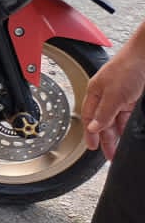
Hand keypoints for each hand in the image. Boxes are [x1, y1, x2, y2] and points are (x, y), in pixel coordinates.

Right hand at [82, 45, 144, 159]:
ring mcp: (120, 97)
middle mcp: (106, 96)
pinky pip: (128, 116)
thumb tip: (92, 128)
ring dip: (118, 134)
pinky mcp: (133, 99)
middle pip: (103, 121)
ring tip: (120, 148)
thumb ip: (104, 113)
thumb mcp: (114, 94)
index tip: (92, 147)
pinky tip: (129, 133)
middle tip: (109, 154)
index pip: (90, 118)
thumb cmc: (127, 68)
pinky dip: (128, 126)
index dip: (90, 133)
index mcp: (95, 93)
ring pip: (116, 120)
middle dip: (106, 138)